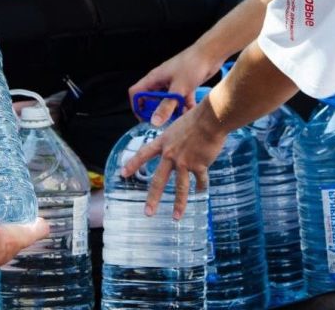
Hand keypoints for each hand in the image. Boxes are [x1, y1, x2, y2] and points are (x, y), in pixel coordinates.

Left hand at [121, 101, 226, 219]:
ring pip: (180, 188)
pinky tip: (200, 192)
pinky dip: (201, 187)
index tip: (123, 174)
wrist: (211, 119)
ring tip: (176, 217)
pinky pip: (200, 181)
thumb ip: (175, 139)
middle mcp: (171, 154)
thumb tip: (176, 145)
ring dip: (179, 204)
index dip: (133, 164)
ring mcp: (185, 161)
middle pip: (159, 180)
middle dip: (152, 198)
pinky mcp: (199, 165)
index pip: (143, 154)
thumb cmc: (197, 118)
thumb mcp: (178, 125)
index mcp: (164, 142)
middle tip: (148, 212)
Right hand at [129, 45, 224, 126]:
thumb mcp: (178, 89)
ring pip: (167, 100)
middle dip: (156, 111)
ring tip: (178, 120)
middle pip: (152, 99)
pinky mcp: (185, 84)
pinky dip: (185, 106)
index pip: (136, 92)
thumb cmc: (192, 66)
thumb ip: (166, 106)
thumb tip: (154, 121)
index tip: (144, 118)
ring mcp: (173, 82)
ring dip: (172, 111)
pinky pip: (181, 98)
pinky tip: (192, 113)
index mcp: (154, 78)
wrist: (211, 54)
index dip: (137, 106)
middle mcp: (161, 80)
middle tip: (163, 122)